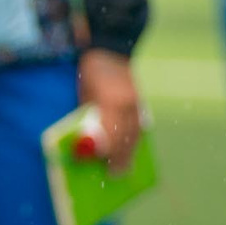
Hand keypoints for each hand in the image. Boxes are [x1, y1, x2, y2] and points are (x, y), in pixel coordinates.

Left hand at [76, 49, 143, 173]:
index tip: (103, 164)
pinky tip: (131, 151)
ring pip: (136, 133)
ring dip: (130, 152)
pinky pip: (139, 126)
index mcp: (111, 99)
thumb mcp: (84, 96)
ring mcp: (138, 101)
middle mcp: (128, 102)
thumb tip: (87, 144)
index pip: (111, 132)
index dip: (107, 150)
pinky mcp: (141, 101)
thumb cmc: (90, 74)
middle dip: (121, 157)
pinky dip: (135, 140)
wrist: (110, 50)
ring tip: (123, 168)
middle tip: (115, 174)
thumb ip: (88, 119)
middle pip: (126, 136)